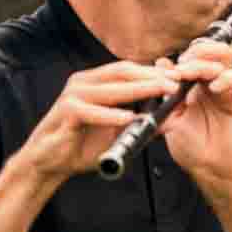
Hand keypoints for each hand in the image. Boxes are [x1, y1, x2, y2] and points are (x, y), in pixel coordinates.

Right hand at [16, 61, 181, 185]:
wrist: (52, 162)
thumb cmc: (84, 144)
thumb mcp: (119, 132)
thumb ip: (141, 122)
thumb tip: (173, 117)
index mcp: (95, 82)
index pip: (128, 70)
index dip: (154, 72)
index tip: (179, 77)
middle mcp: (84, 83)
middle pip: (122, 72)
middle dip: (152, 76)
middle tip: (176, 82)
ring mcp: (73, 96)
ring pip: (110, 88)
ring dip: (138, 90)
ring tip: (161, 92)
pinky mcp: (65, 112)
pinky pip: (90, 112)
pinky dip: (110, 115)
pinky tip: (128, 118)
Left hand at [157, 40, 231, 192]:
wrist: (210, 170)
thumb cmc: (192, 149)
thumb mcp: (169, 118)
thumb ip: (165, 93)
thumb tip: (160, 65)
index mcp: (196, 87)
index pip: (194, 57)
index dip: (182, 57)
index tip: (168, 70)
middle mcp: (213, 85)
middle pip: (211, 51)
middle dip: (195, 53)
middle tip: (182, 66)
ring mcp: (229, 92)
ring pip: (226, 58)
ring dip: (206, 62)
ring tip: (192, 74)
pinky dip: (229, 78)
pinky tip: (215, 87)